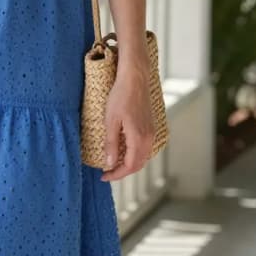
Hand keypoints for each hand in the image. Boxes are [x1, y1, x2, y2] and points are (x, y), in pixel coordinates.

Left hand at [100, 59, 154, 181]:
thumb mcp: (110, 121)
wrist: (135, 78)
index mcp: (138, 138)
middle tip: (107, 173)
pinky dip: (134, 154)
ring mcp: (151, 132)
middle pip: (138, 165)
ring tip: (113, 163)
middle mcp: (148, 138)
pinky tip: (123, 150)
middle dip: (123, 171)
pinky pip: (144, 147)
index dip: (116, 174)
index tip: (104, 176)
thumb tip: (109, 163)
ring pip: (142, 157)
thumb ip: (111, 144)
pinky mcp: (151, 126)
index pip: (129, 166)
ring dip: (129, 164)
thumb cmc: (121, 96)